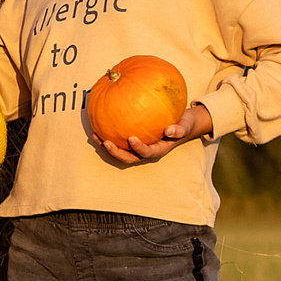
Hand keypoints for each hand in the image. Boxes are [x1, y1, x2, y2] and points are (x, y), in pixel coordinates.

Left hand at [97, 103, 213, 165]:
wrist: (180, 123)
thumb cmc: (182, 124)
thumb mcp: (185, 126)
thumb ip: (179, 129)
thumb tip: (169, 130)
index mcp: (158, 150)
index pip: (147, 152)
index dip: (138, 148)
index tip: (131, 138)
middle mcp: (146, 151)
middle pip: (129, 157)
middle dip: (116, 153)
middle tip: (107, 143)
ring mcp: (138, 147)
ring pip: (120, 151)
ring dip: (107, 146)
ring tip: (95, 137)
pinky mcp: (132, 140)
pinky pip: (118, 140)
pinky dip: (108, 135)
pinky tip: (98, 125)